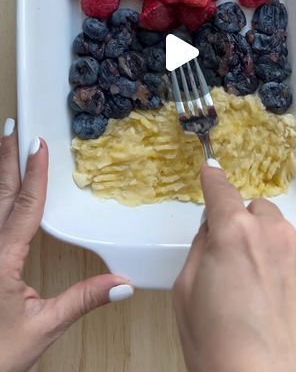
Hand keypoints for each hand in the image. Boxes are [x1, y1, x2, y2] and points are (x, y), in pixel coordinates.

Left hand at [0, 119, 132, 371]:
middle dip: (6, 159)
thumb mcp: (43, 328)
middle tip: (13, 128)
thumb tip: (123, 285)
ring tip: (4, 146)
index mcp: (2, 260)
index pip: (24, 207)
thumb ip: (83, 301)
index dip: (34, 174)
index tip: (38, 144)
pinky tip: (0, 191)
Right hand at [173, 164, 295, 371]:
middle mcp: (275, 236)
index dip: (213, 180)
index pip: (222, 190)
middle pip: (258, 212)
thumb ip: (200, 248)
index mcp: (235, 233)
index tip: (211, 173)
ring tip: (258, 297)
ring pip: (282, 238)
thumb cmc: (221, 351)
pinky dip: (291, 276)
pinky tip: (280, 310)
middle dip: (244, 227)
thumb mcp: (186, 293)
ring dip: (270, 252)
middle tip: (233, 262)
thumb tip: (212, 231)